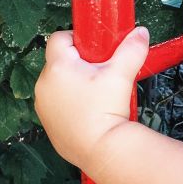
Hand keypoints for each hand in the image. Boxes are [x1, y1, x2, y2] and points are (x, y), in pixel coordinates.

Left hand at [33, 26, 150, 170]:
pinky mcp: (47, 122)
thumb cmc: (106, 111)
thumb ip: (131, 49)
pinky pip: (56, 104)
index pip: (59, 38)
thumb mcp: (121, 75)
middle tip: (100, 73)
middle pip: (59, 61)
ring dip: (72, 84)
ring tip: (95, 96)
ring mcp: (43, 105)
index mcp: (58, 66)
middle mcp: (44, 84)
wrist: (101, 150)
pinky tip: (88, 112)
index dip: (77, 39)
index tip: (94, 49)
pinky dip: (69, 104)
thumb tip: (140, 33)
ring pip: (57, 84)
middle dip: (78, 63)